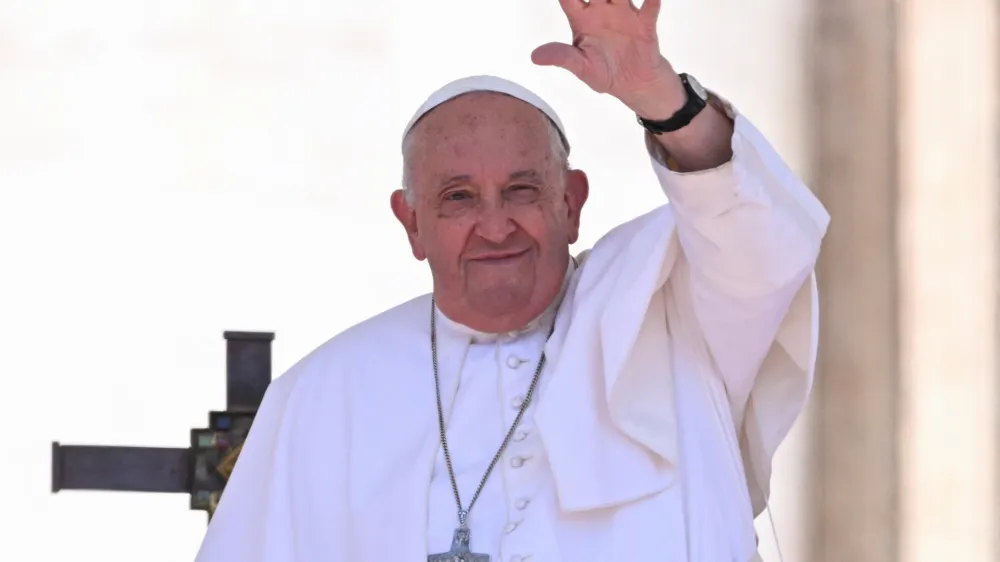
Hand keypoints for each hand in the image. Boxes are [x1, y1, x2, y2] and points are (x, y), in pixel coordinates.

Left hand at [531, 0, 682, 117]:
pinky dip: (651, 0)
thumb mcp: (580, 67)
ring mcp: (624, 15)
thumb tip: (535, 57)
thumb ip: (561, 57)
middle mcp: (603, 11)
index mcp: (583, 20)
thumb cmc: (604, 73)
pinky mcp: (645, 25)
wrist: (633, 84)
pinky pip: (649, 8)